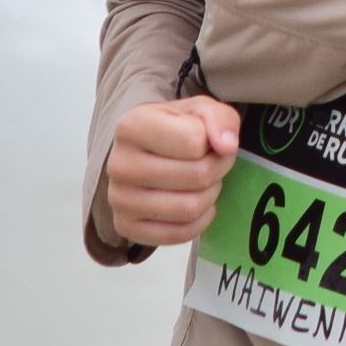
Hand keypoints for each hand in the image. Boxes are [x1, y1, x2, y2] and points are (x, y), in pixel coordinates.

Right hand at [104, 95, 241, 248]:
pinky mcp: (125, 227)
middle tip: (212, 164)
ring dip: (209, 195)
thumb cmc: (174, 129)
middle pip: (196, 176)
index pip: (194, 141)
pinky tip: (195, 202)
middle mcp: (119, 164)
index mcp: (132, 126)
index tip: (210, 142)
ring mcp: (118, 199)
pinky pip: (178, 234)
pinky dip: (198, 221)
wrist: (144, 153)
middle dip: (216, 170)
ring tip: (203, 182)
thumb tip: (226, 146)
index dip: (215, 144)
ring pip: (189, 207)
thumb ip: (219, 119)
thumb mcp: (199, 110)